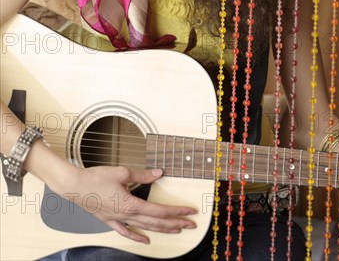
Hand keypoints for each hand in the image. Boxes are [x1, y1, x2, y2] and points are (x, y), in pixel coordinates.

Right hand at [56, 165, 196, 243]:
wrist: (74, 186)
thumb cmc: (95, 178)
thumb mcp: (122, 172)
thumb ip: (143, 175)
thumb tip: (158, 173)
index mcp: (131, 204)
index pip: (160, 211)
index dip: (177, 211)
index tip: (189, 211)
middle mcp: (126, 215)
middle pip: (156, 222)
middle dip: (176, 223)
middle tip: (190, 223)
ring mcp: (118, 219)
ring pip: (145, 228)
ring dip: (162, 230)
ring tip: (176, 230)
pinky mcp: (110, 220)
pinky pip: (126, 231)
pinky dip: (138, 236)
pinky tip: (146, 240)